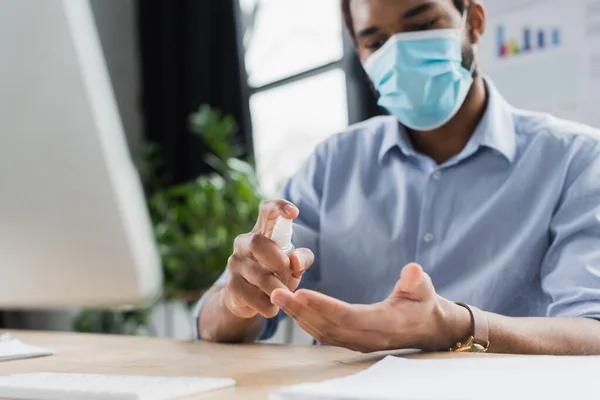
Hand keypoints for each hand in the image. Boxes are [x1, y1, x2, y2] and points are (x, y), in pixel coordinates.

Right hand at [222, 200, 314, 319]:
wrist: (247, 299)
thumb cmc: (275, 273)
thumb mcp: (293, 264)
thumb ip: (302, 258)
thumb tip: (295, 261)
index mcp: (263, 231)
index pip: (267, 210)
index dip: (279, 207)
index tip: (294, 213)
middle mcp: (244, 242)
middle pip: (257, 242)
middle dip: (276, 259)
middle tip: (286, 270)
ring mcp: (235, 263)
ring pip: (258, 276)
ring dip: (278, 289)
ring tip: (284, 295)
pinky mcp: (231, 286)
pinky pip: (254, 298)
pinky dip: (269, 305)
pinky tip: (272, 306)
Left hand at [271, 263, 470, 352]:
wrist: (429, 328)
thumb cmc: (424, 304)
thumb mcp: (424, 290)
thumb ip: (417, 282)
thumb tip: (413, 272)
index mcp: (383, 324)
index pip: (347, 316)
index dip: (322, 306)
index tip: (300, 292)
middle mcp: (366, 337)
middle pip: (326, 326)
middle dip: (299, 310)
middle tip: (276, 292)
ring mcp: (357, 341)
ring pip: (321, 331)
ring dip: (298, 315)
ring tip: (277, 296)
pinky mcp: (352, 340)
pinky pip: (324, 333)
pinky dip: (306, 320)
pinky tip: (293, 307)